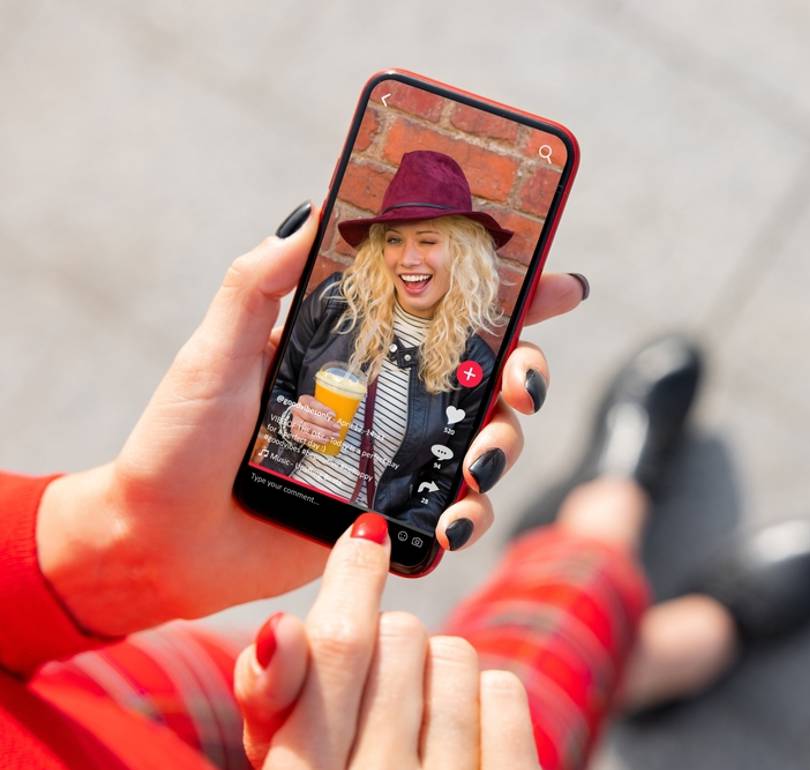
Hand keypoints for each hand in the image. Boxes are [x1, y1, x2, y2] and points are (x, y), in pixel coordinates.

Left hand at [36, 204, 585, 635]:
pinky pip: (454, 508)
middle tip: (523, 385)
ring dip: (504, 447)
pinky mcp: (389, 513)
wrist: (161, 541)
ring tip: (480, 464)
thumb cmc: (180, 440)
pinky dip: (471, 513)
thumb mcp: (217, 349)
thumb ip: (259, 281)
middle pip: (487, 376)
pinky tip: (456, 522)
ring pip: (485, 441)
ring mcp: (393, 457)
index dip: (512, 297)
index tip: (561, 285)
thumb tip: (316, 209)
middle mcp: (388, 398)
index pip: (445, 311)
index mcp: (357, 349)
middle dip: (526, 373)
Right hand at [234, 514, 541, 769]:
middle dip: (386, 648)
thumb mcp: (286, 768)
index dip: (352, 578)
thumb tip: (280, 626)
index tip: (366, 536)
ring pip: (455, 655)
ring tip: (415, 727)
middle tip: (377, 693)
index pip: (336, 647)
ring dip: (434, 675)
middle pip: (401, 638)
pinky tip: (460, 739)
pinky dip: (483, 700)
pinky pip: (505, 692)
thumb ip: (276, 702)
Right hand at [290, 394, 339, 444]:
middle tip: (337, 427)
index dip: (323, 409)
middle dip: (325, 423)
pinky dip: (316, 439)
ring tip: (334, 435)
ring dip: (323, 433)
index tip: (333, 414)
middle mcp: (297, 410)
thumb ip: (330, 405)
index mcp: (304, 400)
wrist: (303, 418)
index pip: (312, 403)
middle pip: (310, 417)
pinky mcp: (296, 433)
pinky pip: (305, 437)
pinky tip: (325, 440)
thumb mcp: (321, 404)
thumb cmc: (315, 410)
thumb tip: (349, 409)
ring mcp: (295, 422)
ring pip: (308, 428)